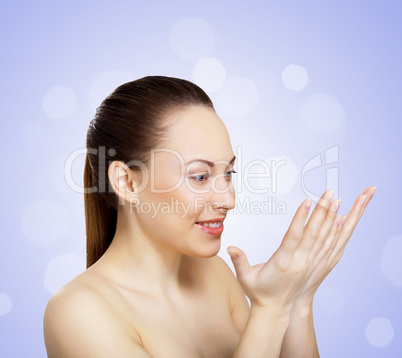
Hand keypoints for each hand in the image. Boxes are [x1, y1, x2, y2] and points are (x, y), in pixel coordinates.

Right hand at [227, 186, 376, 309]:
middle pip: (313, 233)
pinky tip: (342, 219)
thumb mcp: (245, 278)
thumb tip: (230, 248)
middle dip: (322, 211)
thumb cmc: (259, 292)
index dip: (300, 218)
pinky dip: (337, 233)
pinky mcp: (319, 267)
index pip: (293, 236)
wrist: (278, 311)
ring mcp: (312, 265)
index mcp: (283, 262)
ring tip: (337, 200)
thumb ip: (239, 261)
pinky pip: (332, 247)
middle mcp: (301, 262)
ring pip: (325, 238)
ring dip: (332, 218)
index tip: (307, 201)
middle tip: (328, 193)